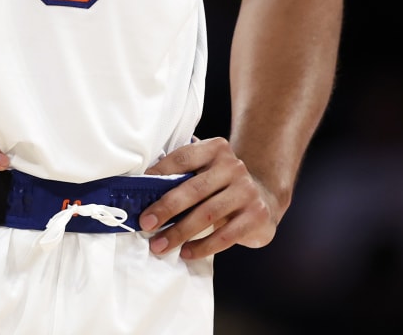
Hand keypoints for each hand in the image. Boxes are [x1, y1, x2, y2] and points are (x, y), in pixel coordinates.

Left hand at [137, 137, 281, 259]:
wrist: (264, 197)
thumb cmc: (221, 185)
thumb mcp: (206, 170)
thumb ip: (183, 173)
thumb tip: (141, 188)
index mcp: (216, 149)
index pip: (183, 158)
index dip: (159, 174)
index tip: (137, 192)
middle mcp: (234, 167)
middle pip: (193, 188)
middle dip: (166, 208)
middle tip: (146, 224)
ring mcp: (247, 191)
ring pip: (207, 214)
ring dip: (180, 232)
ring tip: (160, 246)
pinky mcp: (256, 216)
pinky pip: (225, 235)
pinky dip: (203, 246)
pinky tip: (186, 253)